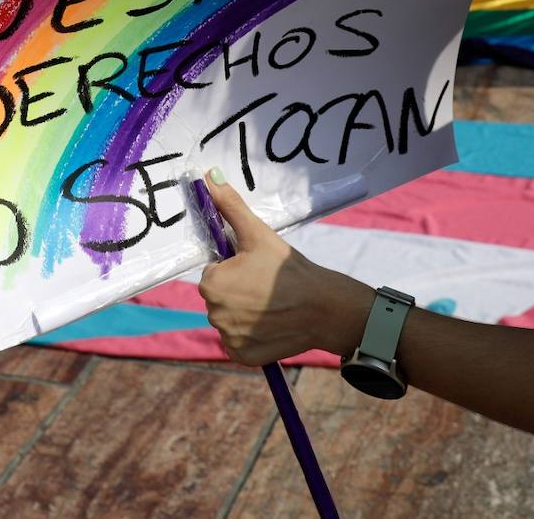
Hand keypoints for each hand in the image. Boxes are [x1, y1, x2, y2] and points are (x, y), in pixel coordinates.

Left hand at [198, 172, 373, 364]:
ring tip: (272, 305)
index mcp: (211, 283)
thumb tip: (209, 176)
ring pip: (230, 320)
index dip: (236, 269)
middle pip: (220, 297)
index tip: (258, 270)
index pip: (215, 273)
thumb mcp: (258, 233)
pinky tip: (270, 324)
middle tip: (267, 286)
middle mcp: (213, 313)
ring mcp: (228, 338)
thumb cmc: (289, 268)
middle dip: (238, 291)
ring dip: (245, 313)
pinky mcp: (242, 356)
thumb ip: (230, 206)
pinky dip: (252, 336)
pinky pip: (239, 343)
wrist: (324, 307)